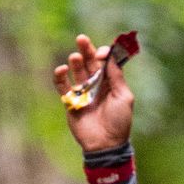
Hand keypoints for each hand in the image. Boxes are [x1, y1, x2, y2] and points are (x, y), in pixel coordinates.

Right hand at [54, 32, 133, 151]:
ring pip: (77, 72)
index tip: (102, 53)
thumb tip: (111, 57)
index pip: (105, 62)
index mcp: (111, 83)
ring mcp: (83, 93)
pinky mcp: (71, 102)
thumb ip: (117, 77)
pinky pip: (63, 87)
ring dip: (76, 62)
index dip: (103, 54)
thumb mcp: (124, 98)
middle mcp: (97, 85)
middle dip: (86, 50)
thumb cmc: (119, 122)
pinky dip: (60, 77)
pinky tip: (62, 70)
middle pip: (90, 63)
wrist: (105, 144)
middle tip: (81, 38)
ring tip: (75, 57)